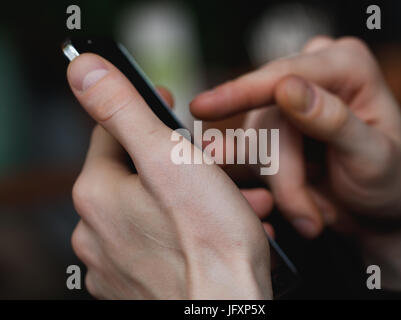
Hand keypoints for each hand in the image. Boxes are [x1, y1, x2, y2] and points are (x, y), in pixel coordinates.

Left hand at [67, 53, 272, 298]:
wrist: (227, 312)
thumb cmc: (209, 242)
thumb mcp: (168, 158)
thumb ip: (122, 109)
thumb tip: (83, 71)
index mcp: (98, 194)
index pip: (111, 133)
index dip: (144, 112)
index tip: (166, 100)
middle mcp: (97, 232)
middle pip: (140, 174)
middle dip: (183, 163)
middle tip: (220, 165)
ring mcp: (116, 264)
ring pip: (157, 209)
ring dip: (195, 198)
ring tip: (237, 203)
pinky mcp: (137, 287)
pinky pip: (162, 244)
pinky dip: (190, 232)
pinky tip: (221, 233)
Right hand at [190, 37, 400, 288]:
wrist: (379, 213)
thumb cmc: (389, 182)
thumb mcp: (372, 156)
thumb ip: (332, 120)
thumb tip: (287, 88)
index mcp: (347, 66)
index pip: (287, 73)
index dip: (243, 91)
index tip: (204, 107)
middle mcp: (314, 75)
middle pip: (266, 114)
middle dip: (282, 172)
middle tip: (306, 215)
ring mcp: (289, 101)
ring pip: (254, 138)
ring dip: (277, 184)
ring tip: (307, 214)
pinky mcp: (273, 126)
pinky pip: (246, 147)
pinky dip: (254, 175)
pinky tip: (259, 191)